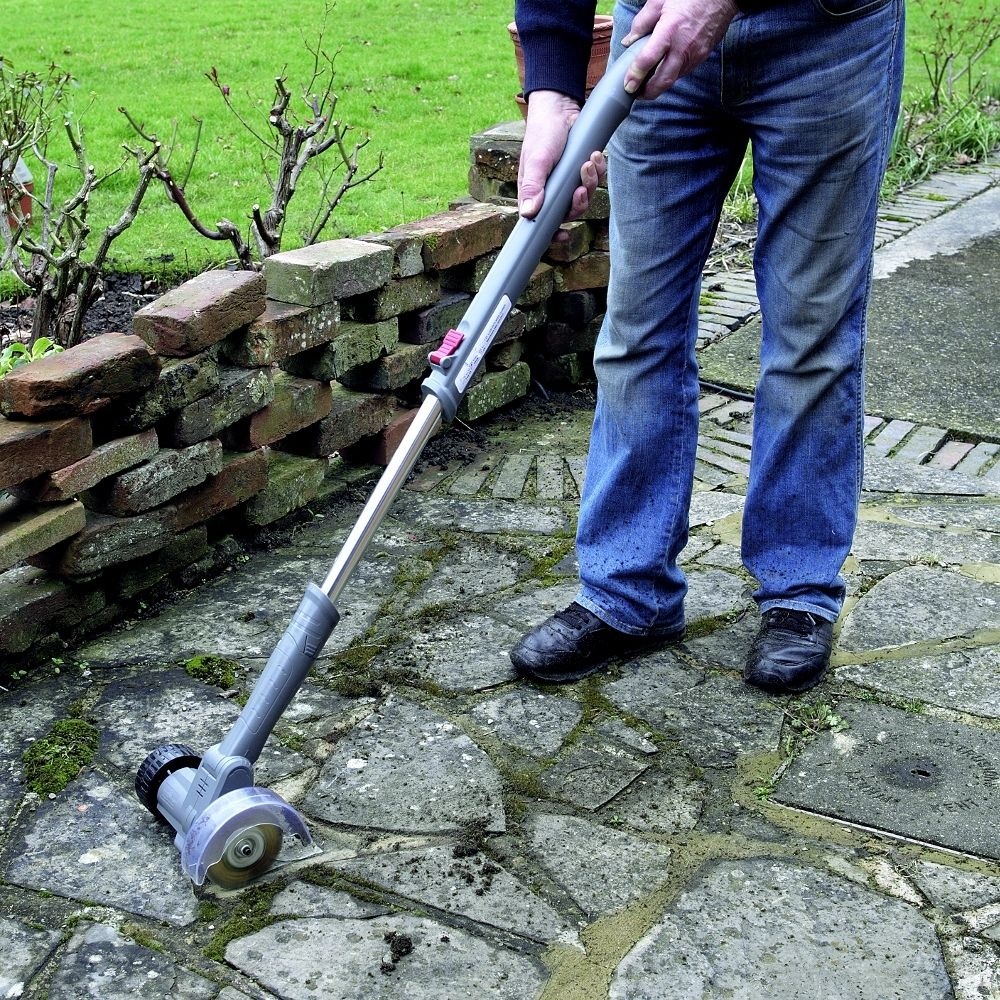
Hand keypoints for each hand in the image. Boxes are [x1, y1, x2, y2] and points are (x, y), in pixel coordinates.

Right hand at [518, 89, 606, 222]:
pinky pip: (594, 179)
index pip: (541, 221)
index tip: (562, 237)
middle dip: (579, 202)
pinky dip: (598, 170)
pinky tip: (594, 156)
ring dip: (590, 182)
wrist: (560, 107)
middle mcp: (551, 190)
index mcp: (535, 192)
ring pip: (584, 196)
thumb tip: (528, 214)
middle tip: (581, 187)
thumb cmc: (542, 133)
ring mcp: (567, 180)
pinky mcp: (581, 169)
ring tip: (589, 162)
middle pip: (569, 211)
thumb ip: (534, 187)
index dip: (552, 233)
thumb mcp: (537, 160)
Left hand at [623, 0, 737, 98]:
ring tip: (648, 82)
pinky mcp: (702, 56)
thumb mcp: (659, 2)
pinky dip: (672, 73)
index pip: (648, 59)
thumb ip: (641, 23)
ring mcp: (694, 54)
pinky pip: (683, 71)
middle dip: (648, 93)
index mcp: (669, 30)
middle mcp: (682, 47)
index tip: (628, 85)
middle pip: (663, 81)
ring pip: (673, 78)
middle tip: (637, 93)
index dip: (636, 75)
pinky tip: (664, 69)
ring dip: (660, 84)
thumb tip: (629, 41)